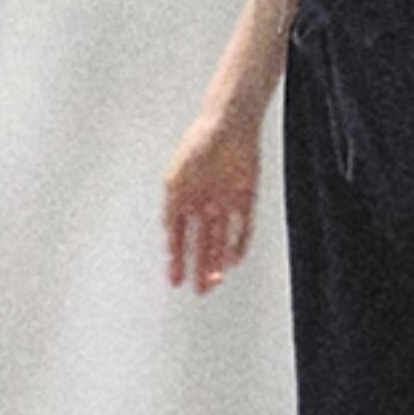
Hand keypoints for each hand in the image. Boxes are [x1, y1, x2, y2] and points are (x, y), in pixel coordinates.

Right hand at [163, 114, 260, 293]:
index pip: (179, 238)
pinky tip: (233, 260)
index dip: (176, 259)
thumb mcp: (175, 179)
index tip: (174, 281)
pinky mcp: (245, 198)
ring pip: (221, 239)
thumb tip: (168, 235)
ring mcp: (225, 202)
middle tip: (199, 290)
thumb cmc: (197, 146)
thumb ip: (172, 208)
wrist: (229, 124)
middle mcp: (204, 205)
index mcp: (184, 199)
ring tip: (214, 281)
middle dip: (199, 268)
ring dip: (217, 260)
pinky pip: (243, 227)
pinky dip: (238, 244)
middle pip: (201, 244)